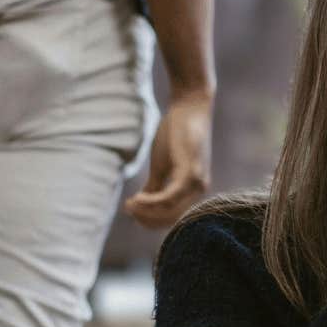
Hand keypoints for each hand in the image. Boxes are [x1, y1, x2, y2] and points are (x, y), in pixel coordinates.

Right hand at [123, 89, 212, 229]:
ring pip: (170, 210)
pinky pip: (171, 196)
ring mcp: (196, 182)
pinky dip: (153, 201)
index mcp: (192, 190)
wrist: (188, 107)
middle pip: (170, 218)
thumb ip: (154, 187)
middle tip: (128, 210)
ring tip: (130, 204)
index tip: (131, 213)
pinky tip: (137, 198)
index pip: (171, 217)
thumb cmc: (175, 134)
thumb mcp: (161, 166)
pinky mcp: (191, 172)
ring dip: (147, 211)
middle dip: (146, 218)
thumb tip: (138, 205)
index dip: (149, 219)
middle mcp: (198, 190)